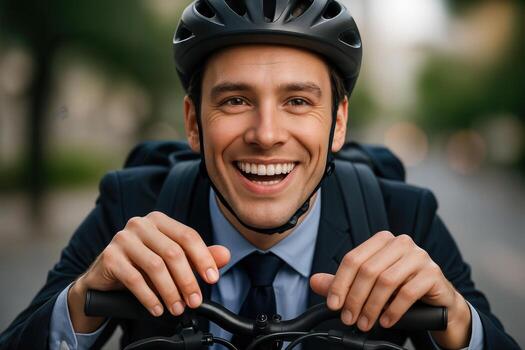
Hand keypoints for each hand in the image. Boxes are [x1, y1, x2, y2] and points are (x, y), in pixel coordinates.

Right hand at [68, 211, 230, 332]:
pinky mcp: (109, 256)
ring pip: (155, 266)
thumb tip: (225, 255)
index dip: (203, 258)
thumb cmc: (142, 266)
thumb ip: (197, 257)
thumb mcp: (172, 261)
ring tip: (177, 308)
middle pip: (173, 252)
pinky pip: (134, 279)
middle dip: (188, 280)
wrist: (104, 278)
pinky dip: (149, 297)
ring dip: (170, 292)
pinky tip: (158, 308)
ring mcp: (123, 238)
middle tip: (195, 301)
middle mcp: (141, 224)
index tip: (212, 279)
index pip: (188, 236)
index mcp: (159, 220)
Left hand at [310, 231, 471, 348]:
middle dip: (355, 298)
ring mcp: (419, 256)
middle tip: (349, 318)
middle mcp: (400, 243)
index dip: (339, 283)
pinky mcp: (433, 273)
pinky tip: (385, 321)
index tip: (333, 304)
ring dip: (372, 307)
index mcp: (382, 240)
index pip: (353, 259)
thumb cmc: (401, 289)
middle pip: (368, 270)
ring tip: (365, 323)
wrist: (437, 301)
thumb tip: (315, 281)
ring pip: (386, 281)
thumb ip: (343, 282)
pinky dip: (393, 310)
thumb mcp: (368, 285)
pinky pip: (408, 292)